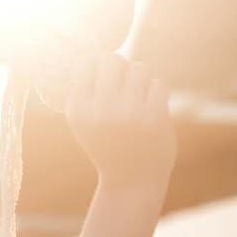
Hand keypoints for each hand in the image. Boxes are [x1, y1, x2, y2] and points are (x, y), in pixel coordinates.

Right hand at [60, 51, 176, 189]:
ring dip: (141, 80)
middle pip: (111, 59)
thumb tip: (96, 54)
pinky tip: (151, 110)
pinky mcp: (153, 117)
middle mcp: (100, 111)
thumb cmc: (109, 145)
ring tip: (138, 98)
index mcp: (78, 112)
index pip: (85, 65)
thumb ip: (87, 92)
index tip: (103, 81)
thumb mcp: (87, 123)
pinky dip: (156, 94)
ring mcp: (128, 114)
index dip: (96, 67)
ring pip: (138, 69)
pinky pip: (158, 84)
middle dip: (119, 66)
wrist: (132, 181)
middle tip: (123, 82)